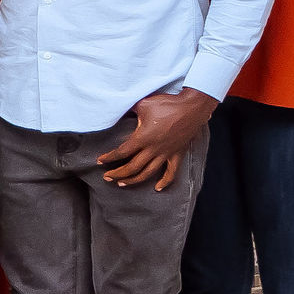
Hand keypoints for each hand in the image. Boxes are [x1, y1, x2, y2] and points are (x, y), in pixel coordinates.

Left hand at [98, 88, 214, 190]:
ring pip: (148, 173)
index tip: (100, 161)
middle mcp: (154, 149)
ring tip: (122, 183)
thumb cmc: (167, 104)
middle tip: (106, 177)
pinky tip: (157, 188)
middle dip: (118, 174)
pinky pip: (172, 172)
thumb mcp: (143, 104)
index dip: (109, 158)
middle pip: (132, 167)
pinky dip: (165, 182)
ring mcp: (166, 153)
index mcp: (143, 138)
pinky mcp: (177, 153)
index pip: (122, 152)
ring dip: (134, 180)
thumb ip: (129, 110)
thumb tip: (117, 109)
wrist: (192, 107)